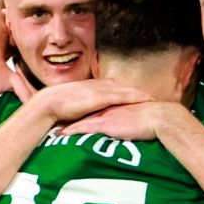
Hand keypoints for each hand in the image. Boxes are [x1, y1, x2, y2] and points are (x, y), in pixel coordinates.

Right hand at [38, 79, 153, 123]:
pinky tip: (145, 100)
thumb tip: (84, 118)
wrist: (51, 103)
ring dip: (139, 94)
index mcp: (92, 87)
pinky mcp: (103, 97)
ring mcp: (101, 89)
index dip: (125, 92)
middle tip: (150, 97)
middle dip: (136, 91)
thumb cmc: (58, 107)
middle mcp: (99, 85)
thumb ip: (81, 110)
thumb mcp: (73, 106)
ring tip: (152, 99)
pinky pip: (123, 96)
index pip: (113, 87)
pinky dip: (135, 97)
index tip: (135, 96)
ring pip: (126, 90)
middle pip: (123, 87)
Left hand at [61, 101, 176, 140]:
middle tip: (57, 120)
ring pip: (81, 119)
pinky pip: (85, 127)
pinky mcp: (105, 124)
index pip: (95, 108)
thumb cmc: (153, 122)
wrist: (158, 118)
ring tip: (55, 130)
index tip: (70, 116)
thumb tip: (130, 129)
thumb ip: (131, 122)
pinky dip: (73, 130)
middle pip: (84, 111)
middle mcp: (107, 108)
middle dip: (70, 116)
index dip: (82, 112)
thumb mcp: (139, 120)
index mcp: (114, 107)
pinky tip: (63, 135)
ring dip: (68, 124)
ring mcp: (105, 115)